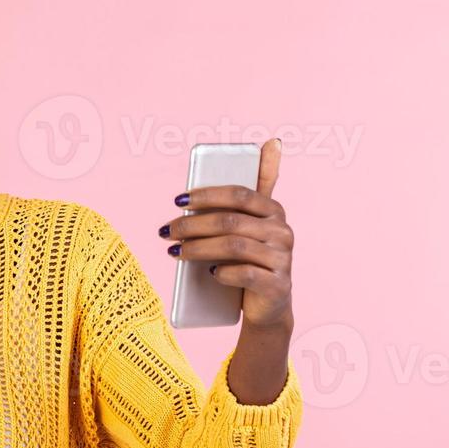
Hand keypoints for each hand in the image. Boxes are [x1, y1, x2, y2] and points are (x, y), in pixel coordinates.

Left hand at [158, 138, 293, 333]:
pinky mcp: (278, 285)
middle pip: (230, 221)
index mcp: (274, 210)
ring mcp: (283, 259)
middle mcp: (283, 231)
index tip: (177, 201)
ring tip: (175, 251)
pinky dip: (223, 272)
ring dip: (198, 248)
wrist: (267, 305)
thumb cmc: (250, 258)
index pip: (239, 194)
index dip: (206, 195)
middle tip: (165, 231)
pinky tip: (209, 272)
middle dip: (191, 225)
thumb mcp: (251, 223)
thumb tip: (271, 142)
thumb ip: (254, 188)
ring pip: (234, 246)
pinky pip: (246, 274)